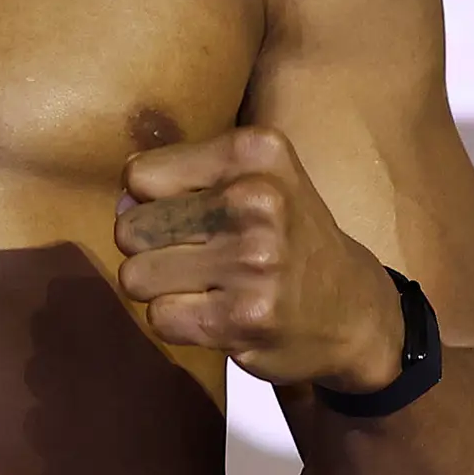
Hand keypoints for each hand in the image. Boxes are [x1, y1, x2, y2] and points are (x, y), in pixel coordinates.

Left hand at [116, 128, 404, 392]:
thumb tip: (119, 206)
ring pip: (136, 277)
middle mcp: (256, 199)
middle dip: (152, 249)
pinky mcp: (244, 318)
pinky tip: (217, 315)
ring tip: (206, 287)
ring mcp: (252, 261)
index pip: (140, 176)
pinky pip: (161, 319)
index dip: (154, 202)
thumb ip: (184, 178)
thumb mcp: (256, 179)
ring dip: (162, 289)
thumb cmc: (289, 239)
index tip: (195, 217)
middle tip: (199, 258)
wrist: (354, 311)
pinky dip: (179, 323)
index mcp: (257, 152)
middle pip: (131, 228)